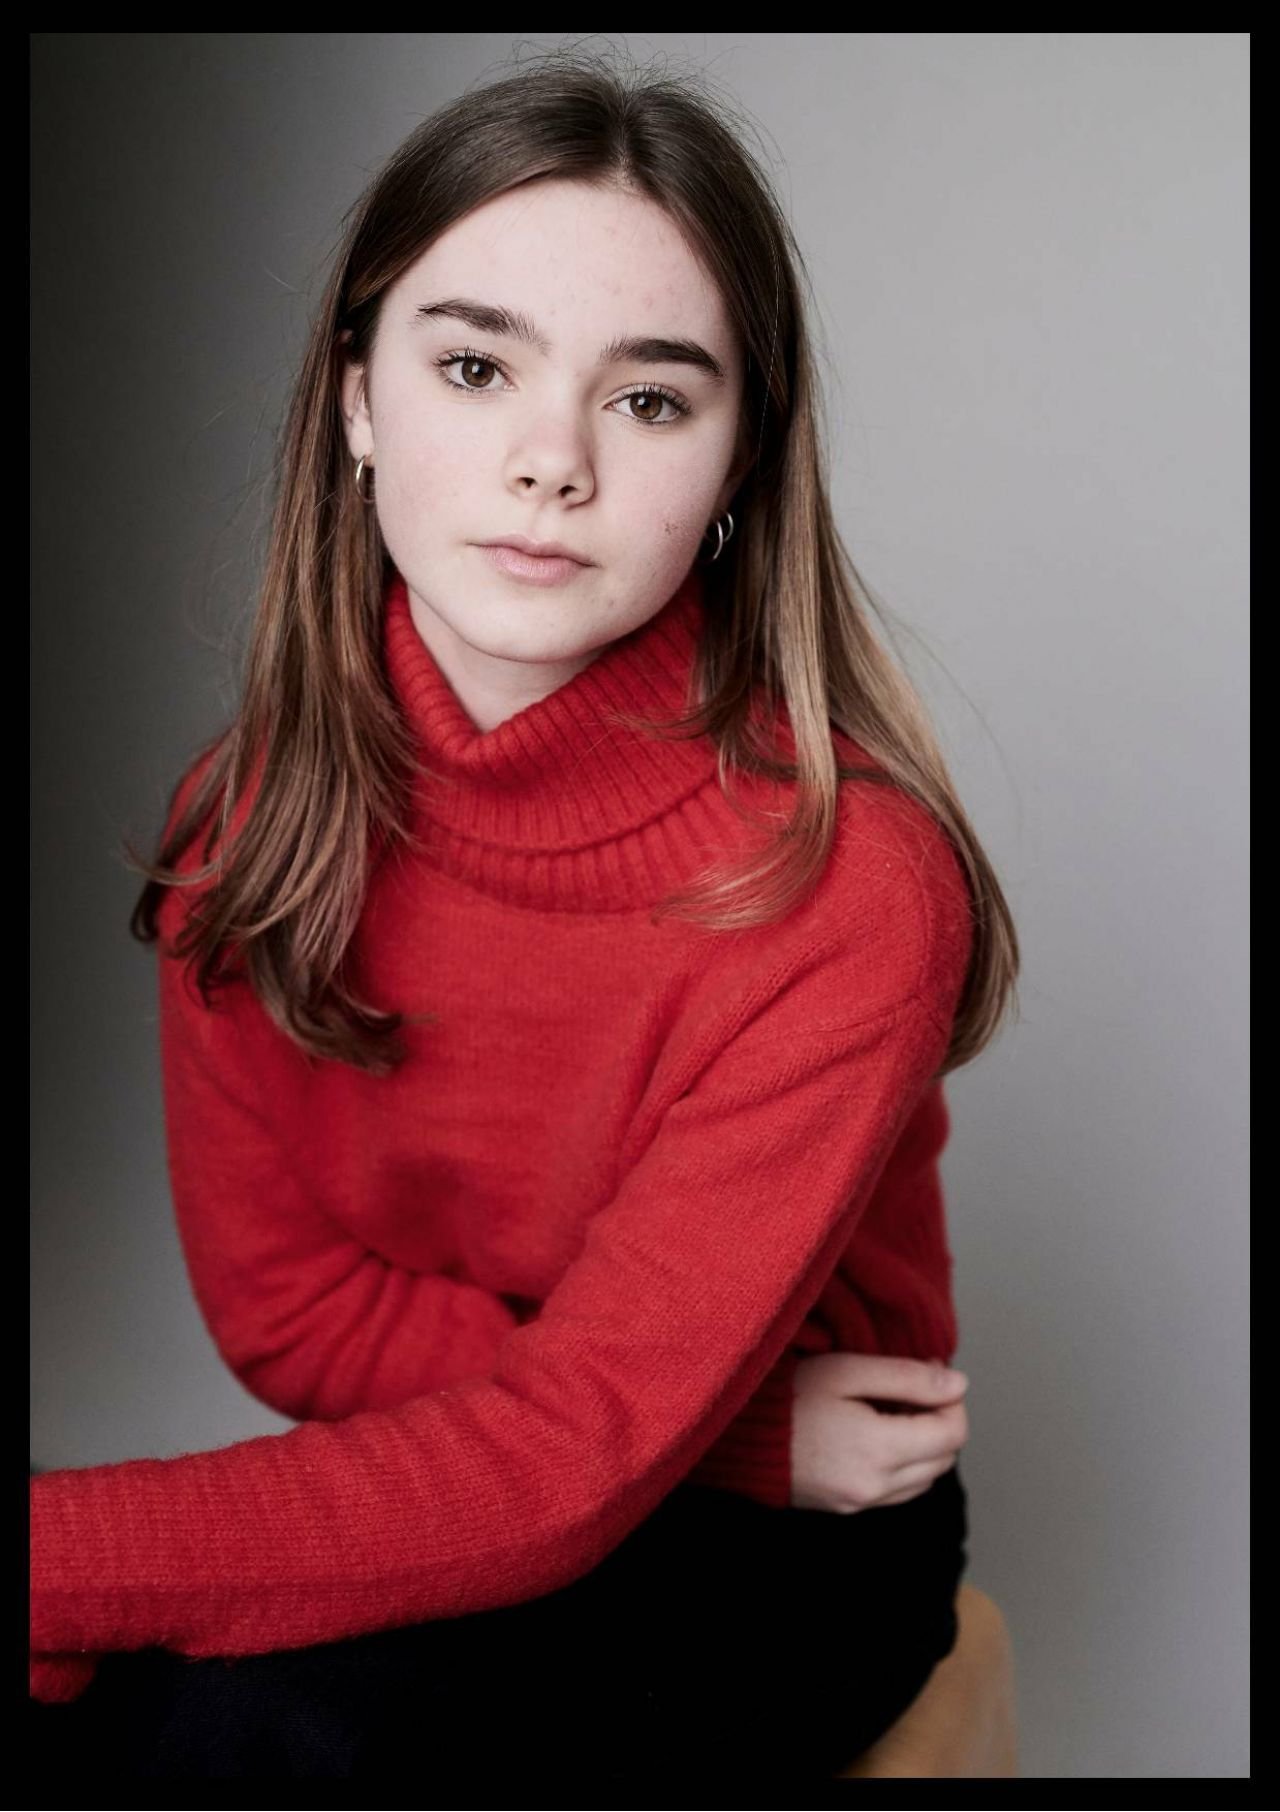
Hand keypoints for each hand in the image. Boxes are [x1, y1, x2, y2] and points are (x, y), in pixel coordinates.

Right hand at [790, 1352, 969, 1513]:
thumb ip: (908, 1377)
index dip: (953, 1400)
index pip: (952, 1434)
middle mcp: (875, 1487)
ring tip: (894, 1408)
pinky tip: (877, 1433)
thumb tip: (959, 1385)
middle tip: (915, 1386)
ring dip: (924, 1445)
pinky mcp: (845, 1508)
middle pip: (943, 1459)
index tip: (933, 1373)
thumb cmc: (788, 1394)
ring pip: (924, 1479)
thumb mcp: (848, 1371)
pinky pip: (897, 1492)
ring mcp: (859, 1503)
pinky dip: (903, 1464)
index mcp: (879, 1451)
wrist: (735, 1434)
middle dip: (941, 1420)